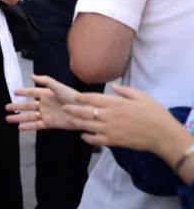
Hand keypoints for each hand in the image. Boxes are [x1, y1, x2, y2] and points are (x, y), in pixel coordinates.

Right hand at [5, 74, 80, 130]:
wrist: (84, 112)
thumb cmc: (72, 97)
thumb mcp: (59, 86)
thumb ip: (45, 81)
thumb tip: (31, 75)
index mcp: (46, 94)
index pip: (31, 92)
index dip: (23, 92)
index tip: (14, 92)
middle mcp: (44, 104)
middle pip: (27, 106)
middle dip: (17, 106)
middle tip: (6, 108)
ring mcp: (46, 114)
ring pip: (29, 116)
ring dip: (19, 118)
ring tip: (8, 119)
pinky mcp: (49, 124)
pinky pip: (36, 125)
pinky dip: (28, 127)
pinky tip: (20, 128)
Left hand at [62, 84, 180, 151]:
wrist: (163, 135)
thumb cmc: (155, 113)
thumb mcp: (142, 96)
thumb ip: (126, 91)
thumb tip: (113, 86)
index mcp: (116, 103)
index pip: (94, 98)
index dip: (82, 97)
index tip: (75, 97)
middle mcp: (109, 115)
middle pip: (86, 111)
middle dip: (74, 109)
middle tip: (64, 107)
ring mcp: (110, 129)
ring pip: (88, 125)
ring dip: (76, 122)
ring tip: (68, 120)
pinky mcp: (113, 141)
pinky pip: (96, 140)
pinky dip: (88, 138)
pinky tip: (83, 136)